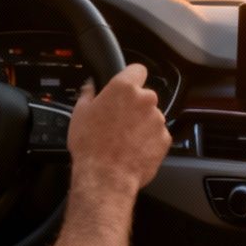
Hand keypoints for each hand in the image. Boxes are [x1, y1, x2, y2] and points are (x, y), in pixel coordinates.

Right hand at [65, 64, 169, 199]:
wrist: (106, 175)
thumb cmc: (91, 145)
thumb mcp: (79, 114)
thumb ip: (88, 94)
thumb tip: (90, 88)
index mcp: (124, 88)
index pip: (137, 69)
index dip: (131, 77)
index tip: (127, 84)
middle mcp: (145, 100)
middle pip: (144, 95)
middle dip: (134, 105)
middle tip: (118, 119)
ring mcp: (157, 120)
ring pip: (151, 116)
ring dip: (142, 123)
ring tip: (124, 138)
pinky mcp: (165, 139)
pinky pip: (157, 134)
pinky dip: (148, 139)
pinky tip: (133, 148)